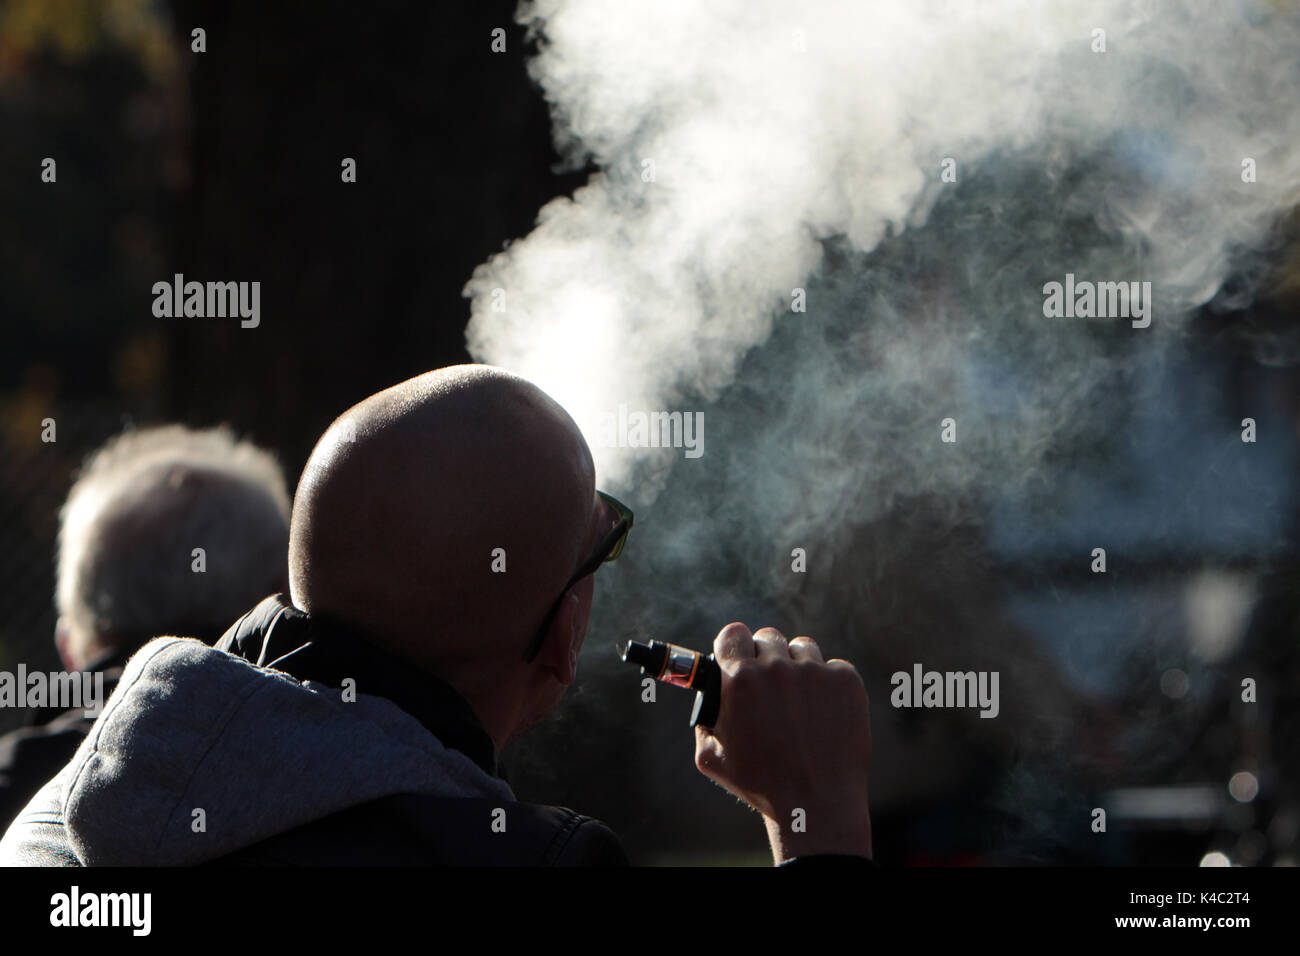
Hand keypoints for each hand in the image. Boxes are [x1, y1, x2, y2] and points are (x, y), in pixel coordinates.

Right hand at [693, 622, 872, 863]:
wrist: (815, 804)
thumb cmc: (760, 785)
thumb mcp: (710, 756)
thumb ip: (705, 718)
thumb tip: (709, 698)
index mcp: (740, 680)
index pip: (733, 633)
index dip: (734, 645)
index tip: (738, 656)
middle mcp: (777, 668)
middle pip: (768, 638)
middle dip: (765, 657)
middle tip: (770, 686)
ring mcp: (815, 672)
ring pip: (802, 649)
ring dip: (797, 667)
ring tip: (799, 702)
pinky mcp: (846, 681)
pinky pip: (833, 668)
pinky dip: (828, 685)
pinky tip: (824, 713)